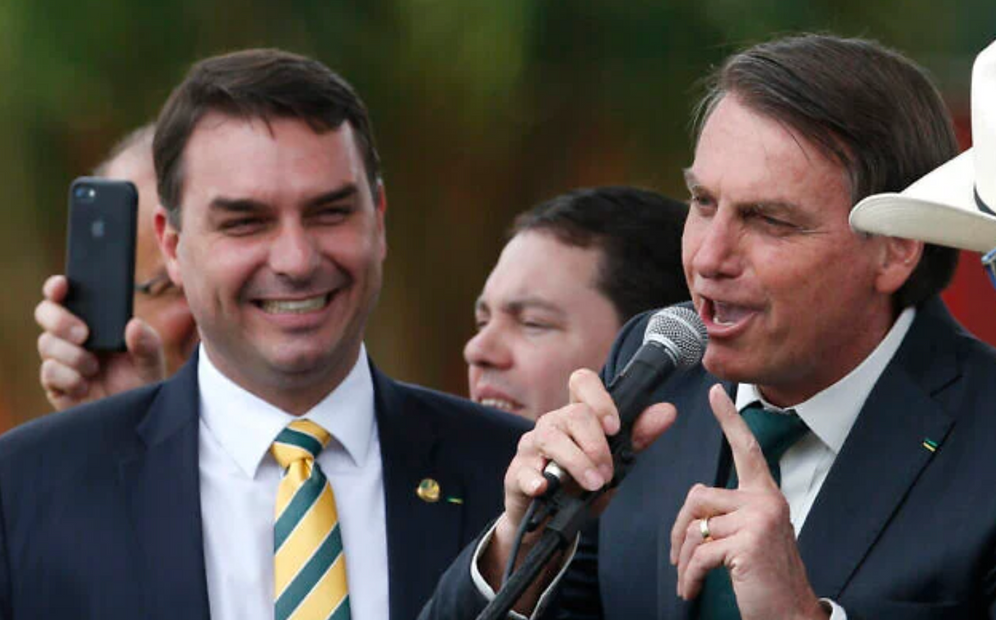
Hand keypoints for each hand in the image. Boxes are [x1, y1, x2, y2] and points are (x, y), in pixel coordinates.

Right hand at [35, 275, 166, 409]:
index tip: (62, 286)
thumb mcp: (151, 360)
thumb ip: (147, 342)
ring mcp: (61, 359)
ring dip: (72, 355)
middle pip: (46, 313)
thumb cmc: (141, 382)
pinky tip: (84, 385)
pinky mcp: (54, 384)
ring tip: (94, 368)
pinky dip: (68, 377)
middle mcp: (73, 337)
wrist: (133, 416)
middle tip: (84, 335)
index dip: (57, 287)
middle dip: (60, 321)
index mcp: (95, 322)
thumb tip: (134, 324)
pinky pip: (49, 371)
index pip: (67, 297)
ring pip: (47, 343)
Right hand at [482, 368, 676, 595]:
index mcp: (576, 417)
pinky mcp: (516, 473)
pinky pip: (523, 469)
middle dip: (597, 444)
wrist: (549, 523)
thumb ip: (637, 437)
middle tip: (607, 472)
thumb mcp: (614, 464)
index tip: (614, 427)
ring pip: (551, 436)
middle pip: (574, 413)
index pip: (582, 383)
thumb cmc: (579, 485)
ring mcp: (532, 447)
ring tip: (592, 484)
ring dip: (577, 461)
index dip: (600, 399)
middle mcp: (553, 424)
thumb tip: (667, 411)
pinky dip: (535, 478)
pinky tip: (545, 488)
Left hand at [669, 385, 826, 619]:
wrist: (790, 615)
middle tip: (679, 557)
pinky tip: (693, 590)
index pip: (746, 451)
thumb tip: (695, 508)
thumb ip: (728, 514)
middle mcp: (766, 502)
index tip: (715, 394)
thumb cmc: (766, 578)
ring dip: (685, 559)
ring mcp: (759, 521)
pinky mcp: (748, 543)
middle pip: (698, 496)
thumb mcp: (750, 536)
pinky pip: (700, 553)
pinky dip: (690, 576)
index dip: (729, 421)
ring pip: (694, 527)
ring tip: (690, 579)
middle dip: (680, 530)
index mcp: (766, 496)